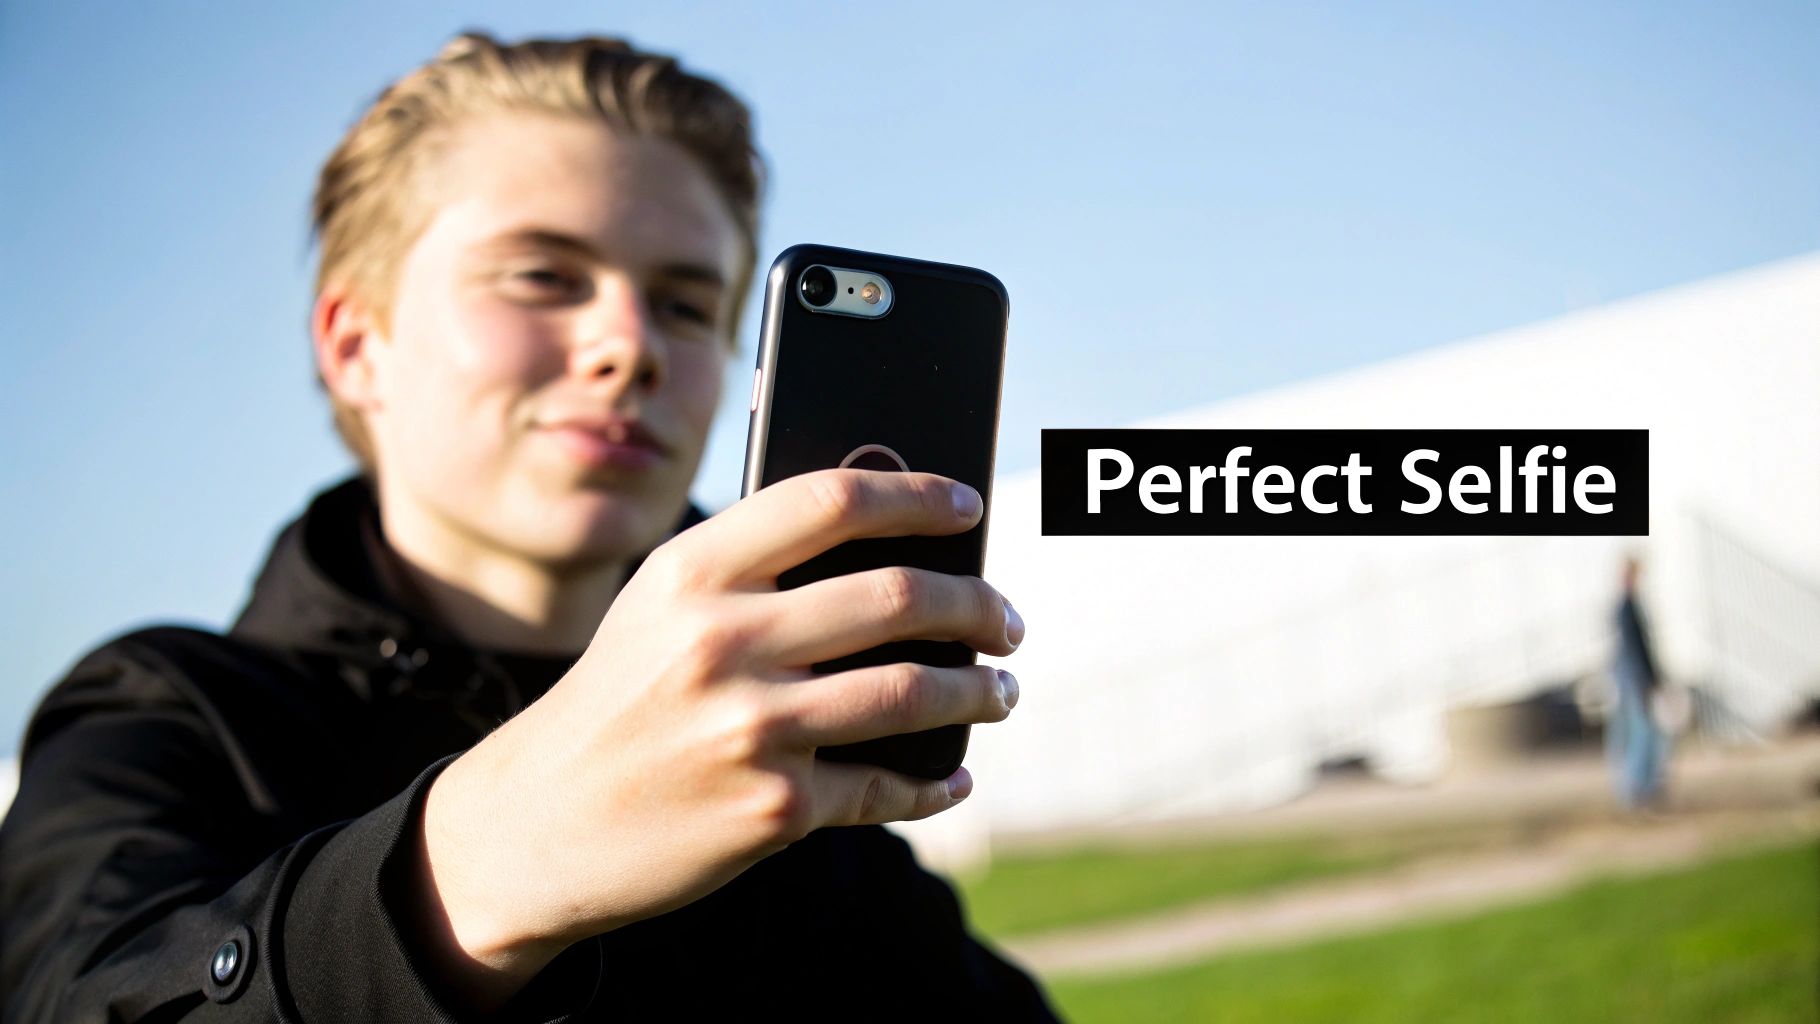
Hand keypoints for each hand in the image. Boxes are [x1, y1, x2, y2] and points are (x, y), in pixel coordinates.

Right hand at [409, 469, 1022, 1007]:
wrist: (533, 824)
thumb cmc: (618, 700)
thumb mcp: (657, 611)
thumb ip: (752, 570)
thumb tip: (894, 548)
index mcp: (690, 572)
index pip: (830, 500)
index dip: (915, 494)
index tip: (966, 506)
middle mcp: (721, 640)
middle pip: (895, 595)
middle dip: (978, 605)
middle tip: (1006, 620)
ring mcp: (751, 728)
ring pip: (911, 691)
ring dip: (979, 691)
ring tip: (1001, 691)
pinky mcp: (772, 809)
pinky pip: (885, 786)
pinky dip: (935, 782)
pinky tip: (952, 775)